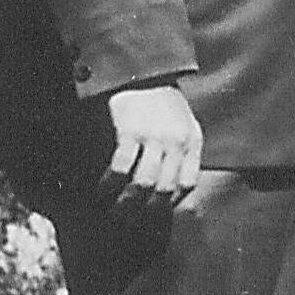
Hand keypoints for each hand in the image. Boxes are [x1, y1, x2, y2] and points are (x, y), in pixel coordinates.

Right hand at [101, 83, 202, 212]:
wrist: (142, 72)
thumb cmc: (162, 102)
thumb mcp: (185, 124)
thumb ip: (184, 150)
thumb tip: (176, 187)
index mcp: (193, 141)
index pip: (188, 182)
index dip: (172, 202)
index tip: (156, 214)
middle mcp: (177, 142)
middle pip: (165, 188)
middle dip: (147, 211)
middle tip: (131, 222)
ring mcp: (154, 137)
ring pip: (143, 183)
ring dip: (127, 203)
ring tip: (115, 212)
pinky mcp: (131, 131)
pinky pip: (120, 167)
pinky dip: (109, 183)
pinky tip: (101, 190)